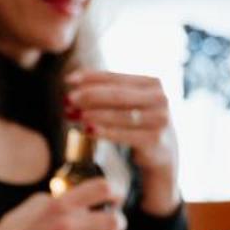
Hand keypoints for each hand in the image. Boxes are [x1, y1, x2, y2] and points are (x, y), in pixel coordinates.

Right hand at [0, 178, 125, 229]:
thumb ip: (64, 199)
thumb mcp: (38, 203)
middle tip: (115, 223)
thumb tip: (89, 198)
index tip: (116, 197)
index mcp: (60, 205)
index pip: (102, 189)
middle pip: (114, 221)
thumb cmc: (19, 228)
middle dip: (119, 222)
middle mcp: (67, 226)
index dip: (115, 192)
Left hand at [64, 70, 180, 214]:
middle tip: (68, 99)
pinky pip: (125, 135)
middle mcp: (160, 99)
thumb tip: (71, 83)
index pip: (116, 77)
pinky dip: (105, 132)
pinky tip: (87, 130)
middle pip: (118, 95)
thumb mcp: (126, 103)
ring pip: (120, 115)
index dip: (91, 77)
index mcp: (152, 83)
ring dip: (93, 114)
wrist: (162, 151)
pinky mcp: (155, 140)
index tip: (68, 80)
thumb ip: (105, 92)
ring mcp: (160, 120)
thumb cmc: (138, 122)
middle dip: (90, 96)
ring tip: (73, 115)